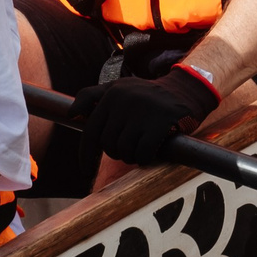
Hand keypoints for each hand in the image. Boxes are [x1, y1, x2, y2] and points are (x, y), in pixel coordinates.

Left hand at [68, 67, 220, 164]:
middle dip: (116, 151)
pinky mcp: (159, 122)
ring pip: (124, 150)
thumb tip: (71, 114)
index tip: (85, 168)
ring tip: (140, 146)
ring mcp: (142, 111)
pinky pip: (142, 153)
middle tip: (129, 146)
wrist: (185, 90)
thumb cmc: (147, 95)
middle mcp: (124, 100)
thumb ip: (92, 96)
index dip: (86, 154)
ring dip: (131, 156)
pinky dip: (145, 158)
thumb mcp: (118, 88)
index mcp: (112, 93)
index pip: (91, 131)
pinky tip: (151, 152)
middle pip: (108, 144)